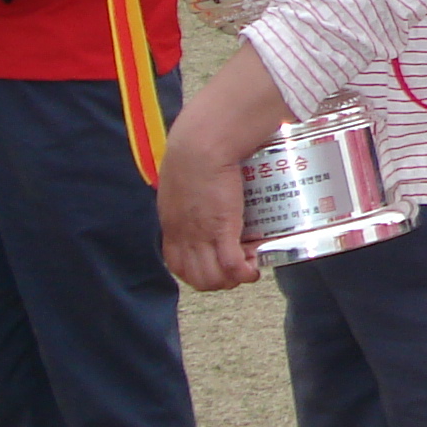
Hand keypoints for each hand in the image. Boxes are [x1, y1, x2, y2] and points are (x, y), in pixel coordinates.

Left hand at [158, 140, 260, 291]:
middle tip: (240, 267)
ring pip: (213, 279)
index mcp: (171, 224)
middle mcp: (183, 235)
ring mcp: (200, 234)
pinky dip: (245, 273)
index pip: (178, 265)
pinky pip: (232, 266)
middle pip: (197, 278)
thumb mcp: (184, 178)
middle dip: (220, 281)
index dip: (198, 273)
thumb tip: (210, 188)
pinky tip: (255, 269)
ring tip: (250, 266)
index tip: (217, 264)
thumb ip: (192, 191)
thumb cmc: (195, 151)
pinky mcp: (222, 229)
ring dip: (233, 280)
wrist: (201, 144)